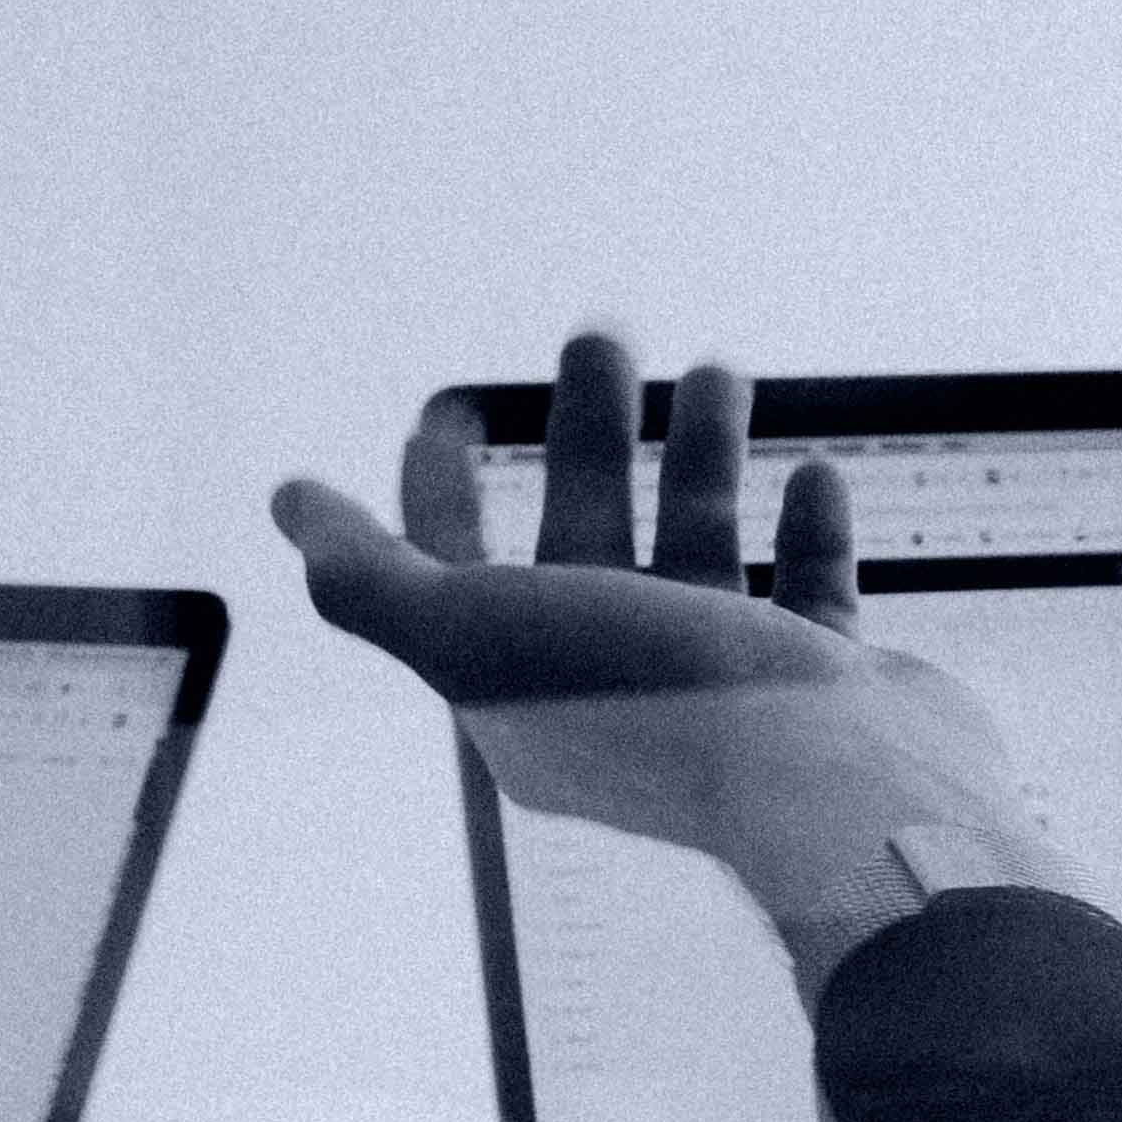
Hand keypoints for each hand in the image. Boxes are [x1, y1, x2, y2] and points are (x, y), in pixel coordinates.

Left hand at [274, 329, 1080, 994]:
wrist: (833, 787)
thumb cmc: (651, 702)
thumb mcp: (470, 633)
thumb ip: (369, 577)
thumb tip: (288, 505)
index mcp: (526, 692)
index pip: (455, 578)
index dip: (435, 491)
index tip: (445, 404)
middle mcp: (623, 693)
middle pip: (583, 539)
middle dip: (585, 436)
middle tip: (602, 335)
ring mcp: (730, 695)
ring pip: (699, 554)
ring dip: (702, 460)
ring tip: (720, 368)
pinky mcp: (827, 691)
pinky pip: (811, 596)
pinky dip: (809, 531)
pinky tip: (812, 475)